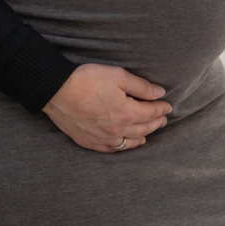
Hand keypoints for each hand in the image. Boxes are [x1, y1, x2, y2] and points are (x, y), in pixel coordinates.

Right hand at [43, 63, 172, 152]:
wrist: (56, 90)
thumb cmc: (87, 80)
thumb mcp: (118, 75)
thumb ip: (141, 86)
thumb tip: (159, 93)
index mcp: (126, 113)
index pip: (150, 112)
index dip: (161, 109)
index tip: (168, 106)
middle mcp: (116, 130)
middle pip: (142, 129)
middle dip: (155, 123)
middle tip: (162, 119)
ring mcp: (102, 138)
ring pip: (128, 142)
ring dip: (141, 137)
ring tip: (148, 134)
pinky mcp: (88, 141)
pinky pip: (110, 149)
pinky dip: (121, 147)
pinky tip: (124, 144)